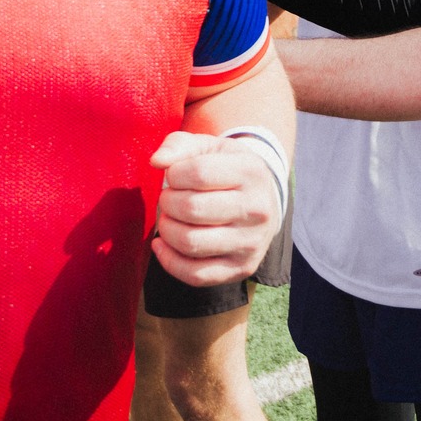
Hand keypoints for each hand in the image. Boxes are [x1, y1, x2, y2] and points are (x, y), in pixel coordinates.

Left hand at [148, 130, 280, 287]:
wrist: (263, 202)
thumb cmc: (227, 170)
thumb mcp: (209, 147)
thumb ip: (178, 145)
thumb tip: (156, 162)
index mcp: (252, 171)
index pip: (197, 173)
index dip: (174, 174)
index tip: (175, 176)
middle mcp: (258, 209)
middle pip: (191, 209)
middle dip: (167, 202)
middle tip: (169, 199)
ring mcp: (252, 242)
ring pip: (190, 243)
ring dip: (166, 230)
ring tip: (169, 219)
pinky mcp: (242, 268)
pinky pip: (195, 275)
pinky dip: (169, 261)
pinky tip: (162, 244)